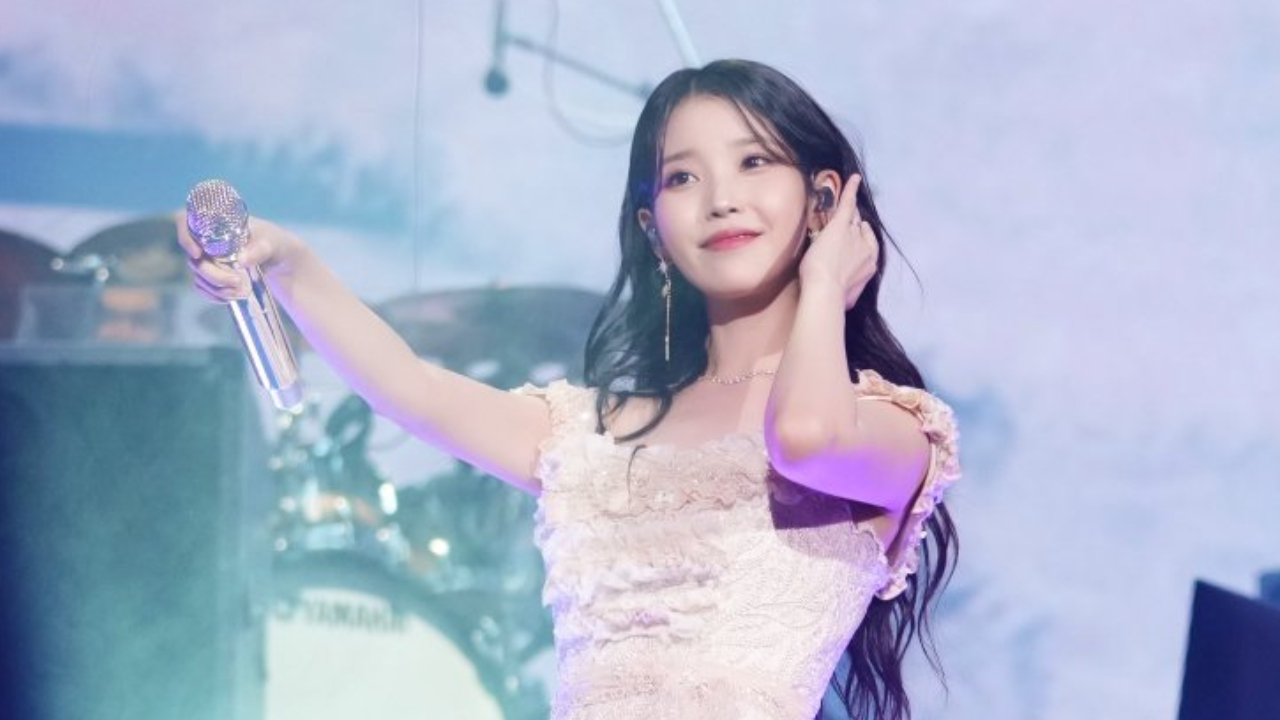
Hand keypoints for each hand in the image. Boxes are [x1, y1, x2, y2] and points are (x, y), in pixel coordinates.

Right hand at [174, 212, 301, 302]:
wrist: (283, 261)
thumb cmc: (276, 243)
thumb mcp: (273, 242)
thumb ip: (260, 249)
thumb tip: (241, 260)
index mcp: (218, 223)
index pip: (187, 221)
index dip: (185, 237)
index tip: (198, 254)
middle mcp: (207, 240)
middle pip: (193, 258)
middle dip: (213, 275)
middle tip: (238, 281)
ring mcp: (208, 259)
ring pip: (198, 276)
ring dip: (217, 288)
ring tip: (243, 291)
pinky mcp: (212, 276)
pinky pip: (203, 288)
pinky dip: (216, 295)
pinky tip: (234, 296)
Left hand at [797, 174, 878, 309]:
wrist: (825, 290)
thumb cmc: (834, 298)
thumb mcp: (848, 298)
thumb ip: (850, 294)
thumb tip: (847, 304)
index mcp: (870, 263)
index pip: (865, 242)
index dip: (855, 240)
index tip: (848, 241)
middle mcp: (867, 246)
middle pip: (859, 228)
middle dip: (850, 228)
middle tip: (838, 230)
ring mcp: (854, 234)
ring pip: (851, 218)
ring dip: (844, 214)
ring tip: (840, 205)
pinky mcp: (840, 225)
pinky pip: (847, 203)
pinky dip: (850, 189)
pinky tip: (853, 178)